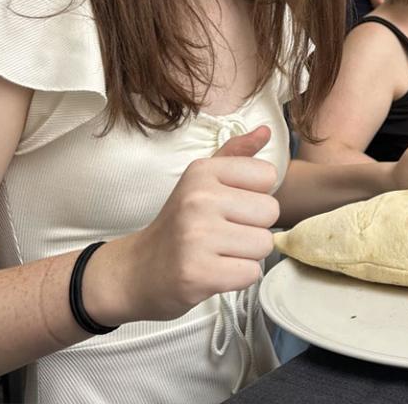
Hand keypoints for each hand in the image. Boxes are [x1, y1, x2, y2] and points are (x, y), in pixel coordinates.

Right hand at [93, 127, 280, 323]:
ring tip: (219, 252)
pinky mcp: (198, 273)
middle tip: (224, 234)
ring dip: (247, 254)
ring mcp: (196, 236)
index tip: (230, 206)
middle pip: (270, 212)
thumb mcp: (202, 181)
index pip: (267, 176)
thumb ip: (236, 154)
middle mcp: (198, 199)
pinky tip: (216, 271)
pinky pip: (252, 273)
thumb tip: (267, 130)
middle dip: (254, 228)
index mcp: (202, 171)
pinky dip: (239, 277)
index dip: (255, 195)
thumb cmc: (180, 223)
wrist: (137, 271)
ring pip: (264, 245)